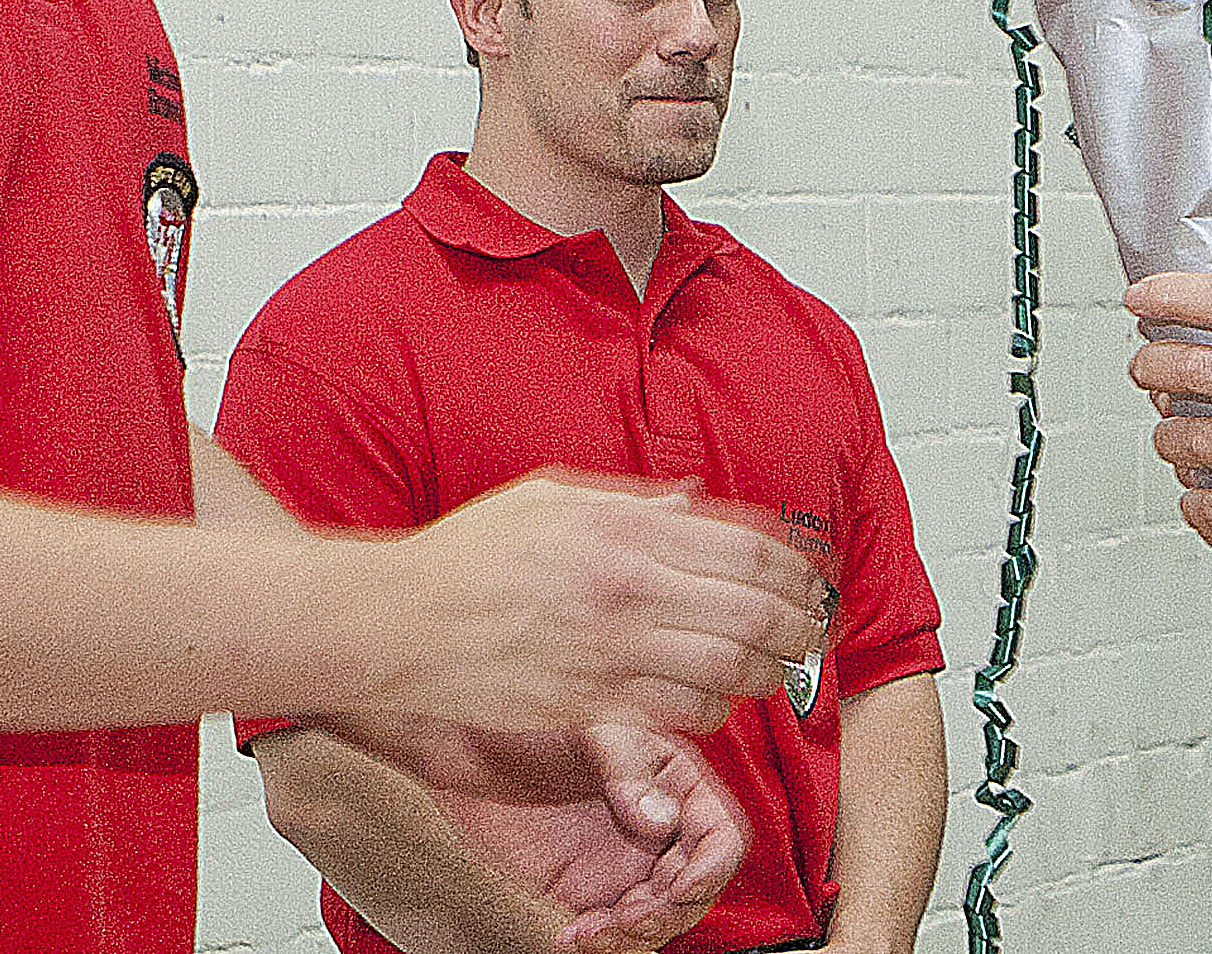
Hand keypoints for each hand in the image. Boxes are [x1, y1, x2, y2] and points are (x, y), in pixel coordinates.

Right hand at [350, 470, 822, 737]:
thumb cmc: (469, 554)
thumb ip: (634, 502)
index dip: (796, 570)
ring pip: (727, 671)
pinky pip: (679, 713)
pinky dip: (712, 709)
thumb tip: (694, 500)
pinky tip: (715, 701)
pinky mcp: (589, 703)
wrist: (397, 620)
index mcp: (623, 529)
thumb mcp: (553, 499)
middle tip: (812, 634)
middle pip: (752, 612)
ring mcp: (608, 651)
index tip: (813, 582)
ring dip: (765, 675)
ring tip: (775, 672)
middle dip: (799, 627)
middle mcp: (626, 589)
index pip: (746, 547)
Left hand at [432, 725, 747, 953]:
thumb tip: (661, 820)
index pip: (721, 835)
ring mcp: (625, 861)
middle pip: (694, 889)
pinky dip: (600, 944)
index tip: (679, 887)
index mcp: (676, 781)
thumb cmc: (535, 719)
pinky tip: (571, 935)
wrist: (472, 745)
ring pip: (657, 919)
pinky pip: (611, 931)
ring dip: (633, 936)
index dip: (710, 868)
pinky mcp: (587, 890)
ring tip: (592, 929)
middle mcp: (659, 826)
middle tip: (627, 914)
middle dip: (667, 912)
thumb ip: (628, 770)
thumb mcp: (590, 728)